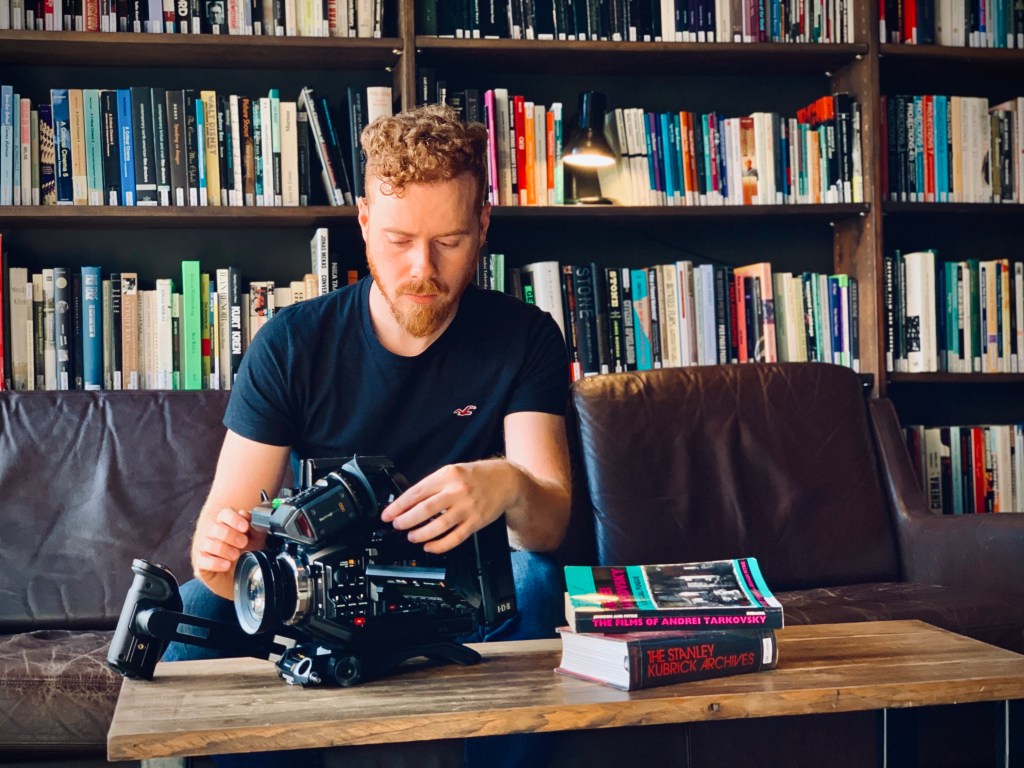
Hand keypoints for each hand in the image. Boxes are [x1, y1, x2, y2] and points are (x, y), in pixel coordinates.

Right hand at [191, 507, 262, 598]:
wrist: (243, 577)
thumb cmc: (248, 554)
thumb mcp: (256, 539)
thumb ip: (254, 526)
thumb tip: (246, 515)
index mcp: (226, 524)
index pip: (224, 514)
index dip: (233, 519)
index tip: (245, 527)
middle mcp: (212, 534)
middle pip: (214, 527)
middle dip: (229, 535)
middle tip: (243, 543)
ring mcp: (204, 549)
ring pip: (206, 543)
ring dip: (223, 549)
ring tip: (235, 556)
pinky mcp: (201, 564)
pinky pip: (202, 561)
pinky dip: (215, 563)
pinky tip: (226, 565)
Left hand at [380, 460, 517, 553]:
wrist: (506, 481)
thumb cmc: (476, 476)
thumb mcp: (452, 472)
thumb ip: (433, 485)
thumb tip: (408, 502)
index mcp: (448, 475)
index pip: (417, 492)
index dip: (399, 506)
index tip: (388, 514)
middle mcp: (457, 491)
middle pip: (425, 510)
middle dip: (406, 521)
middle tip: (397, 526)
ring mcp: (468, 508)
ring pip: (439, 526)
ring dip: (420, 534)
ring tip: (411, 536)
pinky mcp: (476, 522)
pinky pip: (455, 538)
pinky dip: (439, 545)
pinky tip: (430, 546)